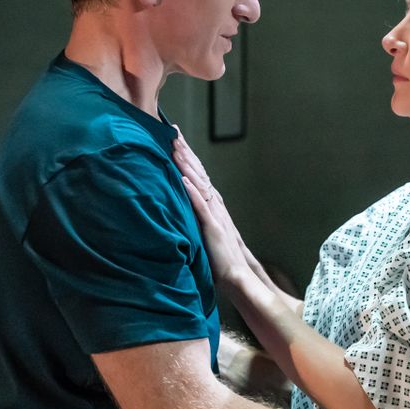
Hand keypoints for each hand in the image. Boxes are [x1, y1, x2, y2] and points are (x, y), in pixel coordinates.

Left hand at [172, 128, 288, 298]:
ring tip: (175, 148)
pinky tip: (183, 180)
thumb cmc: (218, 258)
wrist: (237, 276)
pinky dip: (193, 193)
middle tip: (172, 132)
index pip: (198, 175)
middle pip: (199, 173)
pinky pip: (201, 208)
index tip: (174, 139)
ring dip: (188, 166)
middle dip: (185, 152)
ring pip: (200, 185)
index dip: (187, 157)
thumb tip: (179, 208)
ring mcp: (215, 216)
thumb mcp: (204, 233)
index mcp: (212, 206)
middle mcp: (215, 206)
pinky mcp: (213, 229)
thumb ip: (195, 219)